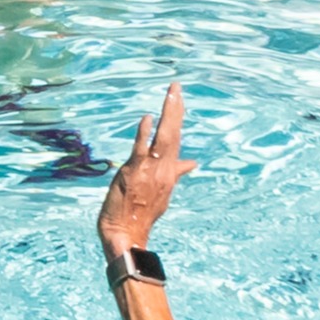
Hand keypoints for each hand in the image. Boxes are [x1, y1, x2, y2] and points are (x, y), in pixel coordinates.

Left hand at [98, 84, 190, 258]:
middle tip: (176, 86)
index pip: (176, 140)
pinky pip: (141, 149)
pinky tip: (147, 118)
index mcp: (169, 172)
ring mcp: (150, 170)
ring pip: (163, 137)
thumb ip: (176, 174)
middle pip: (173, 134)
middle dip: (175, 109)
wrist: (127, 233)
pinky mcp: (134, 172)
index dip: (178, 118)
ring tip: (171, 93)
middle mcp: (163, 169)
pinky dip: (144, 133)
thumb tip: (192, 163)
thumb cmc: (141, 214)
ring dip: (167, 114)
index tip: (179, 99)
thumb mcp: (163, 192)